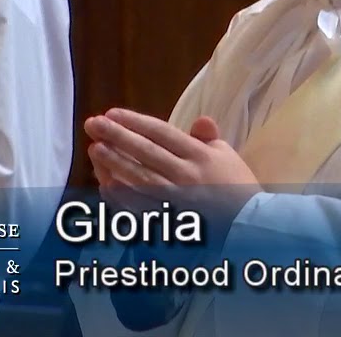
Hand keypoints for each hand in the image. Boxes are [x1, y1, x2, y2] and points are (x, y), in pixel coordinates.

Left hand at [85, 109, 260, 238]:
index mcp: (200, 156)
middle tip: (93, 124)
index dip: (135, 122)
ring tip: (95, 149)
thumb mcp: (227, 157)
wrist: (247, 228)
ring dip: (114, 162)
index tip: (112, 113)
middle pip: (146, 152)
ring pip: (139, 178)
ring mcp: (176, 200)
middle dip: (117, 136)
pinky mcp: (170, 222)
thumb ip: (209, 138)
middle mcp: (186, 175)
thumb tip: (200, 120)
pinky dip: (122, 196)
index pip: (162, 133)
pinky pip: (140, 207)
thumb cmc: (237, 188)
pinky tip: (106, 184)